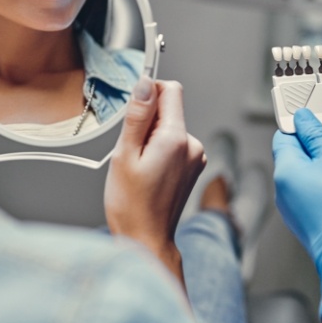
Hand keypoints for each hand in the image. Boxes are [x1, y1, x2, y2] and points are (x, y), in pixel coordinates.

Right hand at [104, 75, 205, 280]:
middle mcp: (193, 146)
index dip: (149, 93)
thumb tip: (145, 84)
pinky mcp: (193, 166)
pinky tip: (150, 171)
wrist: (146, 238)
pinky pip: (175, 143)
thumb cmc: (132, 205)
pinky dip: (160, 149)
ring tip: (140, 165)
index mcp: (177, 139)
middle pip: (169, 109)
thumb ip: (138, 116)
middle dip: (147, 121)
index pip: (171, 90)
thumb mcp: (125, 155)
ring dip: (152, 137)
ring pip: (171, 127)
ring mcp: (196, 157)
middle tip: (133, 150)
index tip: (134, 110)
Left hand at [272, 108, 321, 320]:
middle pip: (302, 152)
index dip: (307, 127)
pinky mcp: (307, 219)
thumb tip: (302, 119)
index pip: (285, 135)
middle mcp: (284, 190)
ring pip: (314, 171)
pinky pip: (317, 191)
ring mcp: (294, 207)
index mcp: (285, 172)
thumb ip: (317, 135)